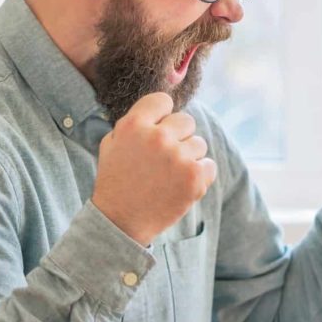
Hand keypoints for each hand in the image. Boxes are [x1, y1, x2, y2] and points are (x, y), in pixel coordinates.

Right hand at [91, 92, 215, 244]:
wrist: (121, 221)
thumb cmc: (116, 180)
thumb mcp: (112, 143)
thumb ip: (135, 122)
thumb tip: (161, 109)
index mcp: (134, 125)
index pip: (163, 100)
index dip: (162, 116)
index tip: (158, 130)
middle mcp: (157, 138)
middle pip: (186, 120)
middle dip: (178, 136)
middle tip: (164, 158)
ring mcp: (178, 157)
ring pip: (199, 143)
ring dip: (188, 157)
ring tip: (170, 174)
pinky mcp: (194, 178)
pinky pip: (209, 165)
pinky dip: (199, 175)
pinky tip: (181, 184)